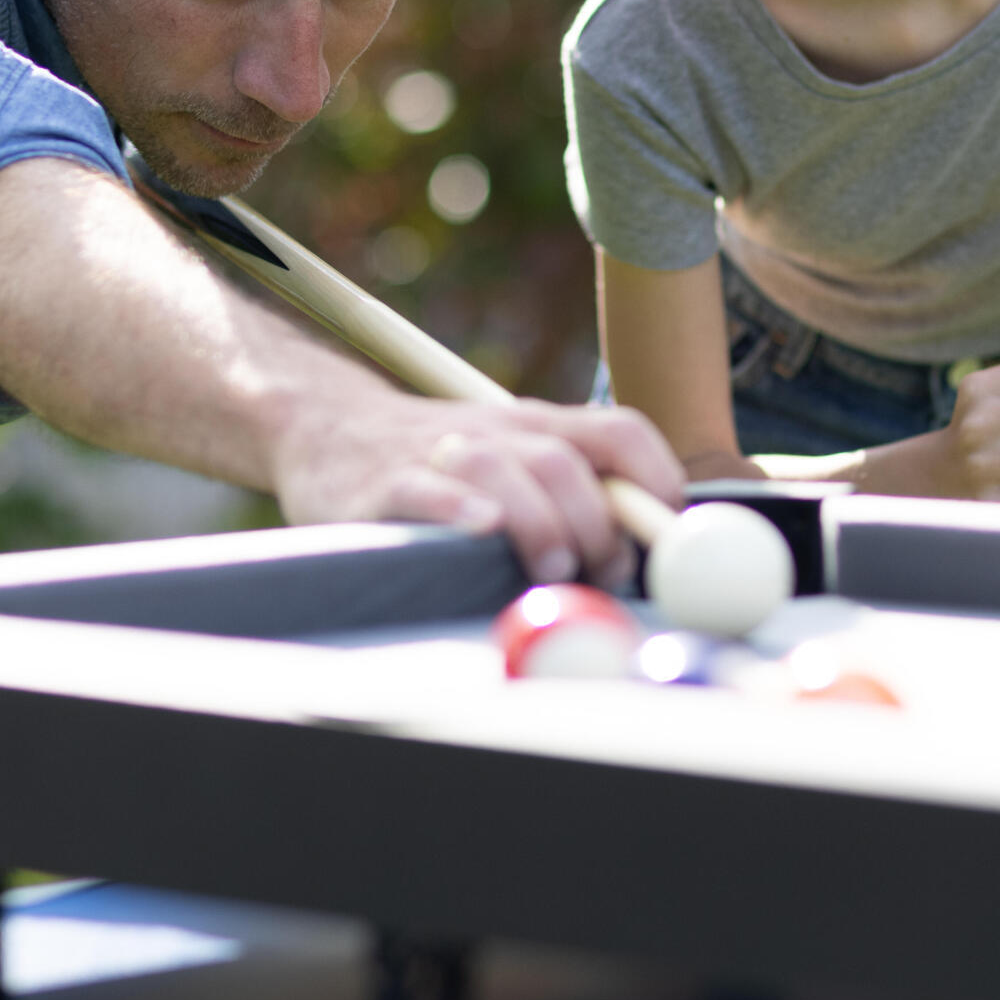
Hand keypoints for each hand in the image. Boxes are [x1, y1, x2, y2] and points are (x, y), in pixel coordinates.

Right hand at [272, 395, 685, 587]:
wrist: (328, 427)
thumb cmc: (441, 464)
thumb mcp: (513, 459)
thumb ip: (576, 495)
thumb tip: (652, 558)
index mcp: (538, 426)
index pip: (620, 431)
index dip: (659, 479)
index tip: (671, 534)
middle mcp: (498, 431)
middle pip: (566, 461)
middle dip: (599, 521)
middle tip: (606, 573)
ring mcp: (442, 454)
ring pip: (505, 468)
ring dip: (542, 519)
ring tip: (553, 563)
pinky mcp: (386, 483)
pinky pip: (428, 489)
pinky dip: (459, 507)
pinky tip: (480, 529)